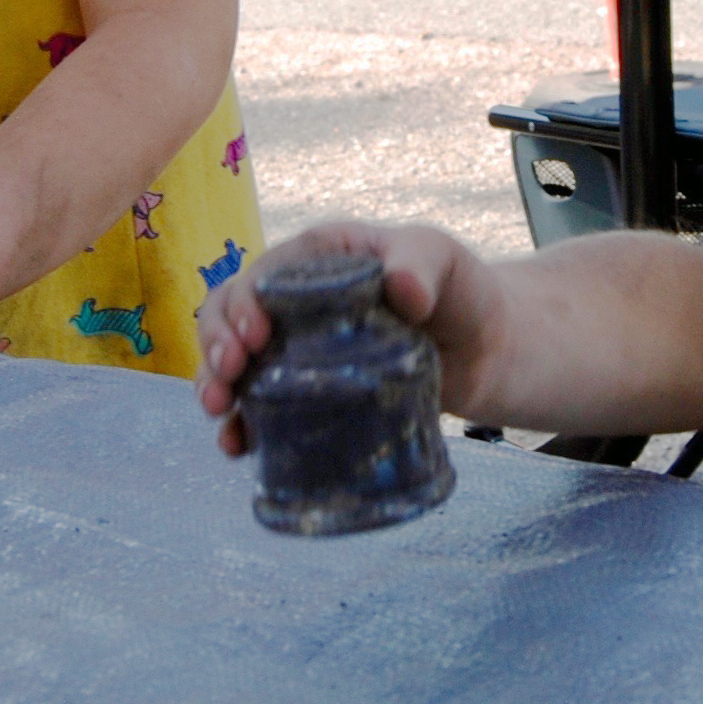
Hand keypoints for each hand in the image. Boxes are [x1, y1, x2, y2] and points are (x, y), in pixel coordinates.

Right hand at [195, 220, 496, 456]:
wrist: (488, 352)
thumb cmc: (461, 291)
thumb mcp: (444, 260)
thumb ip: (422, 264)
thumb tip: (400, 289)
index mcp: (318, 258)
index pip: (263, 273)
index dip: (244, 302)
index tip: (256, 337)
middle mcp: (296, 302)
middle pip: (230, 315)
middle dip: (214, 345)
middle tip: (227, 377)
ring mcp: (297, 350)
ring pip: (234, 361)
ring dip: (215, 384)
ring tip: (220, 413)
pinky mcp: (309, 393)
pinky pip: (261, 406)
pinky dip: (242, 425)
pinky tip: (237, 445)